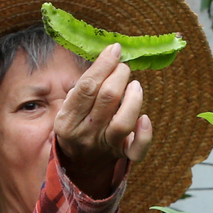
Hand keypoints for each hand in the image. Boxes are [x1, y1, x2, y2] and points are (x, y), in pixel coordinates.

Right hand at [54, 43, 151, 196]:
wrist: (80, 163)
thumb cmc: (78, 124)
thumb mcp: (69, 106)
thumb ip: (85, 86)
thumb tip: (109, 57)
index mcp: (67, 120)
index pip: (87, 87)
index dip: (104, 64)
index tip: (115, 50)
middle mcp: (86, 133)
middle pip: (107, 99)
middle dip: (119, 75)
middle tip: (123, 67)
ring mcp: (105, 146)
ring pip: (123, 122)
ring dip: (133, 98)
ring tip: (135, 85)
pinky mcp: (123, 155)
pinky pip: (137, 150)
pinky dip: (145, 135)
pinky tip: (145, 119)